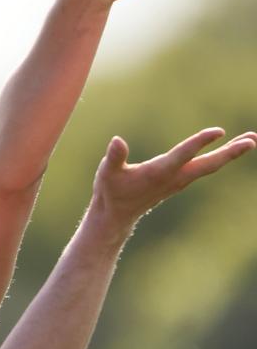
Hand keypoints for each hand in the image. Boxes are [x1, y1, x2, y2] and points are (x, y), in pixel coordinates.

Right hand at [90, 127, 256, 237]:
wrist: (115, 216)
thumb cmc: (111, 193)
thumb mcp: (107, 173)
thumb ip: (114, 157)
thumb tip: (117, 141)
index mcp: (159, 173)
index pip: (184, 155)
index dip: (200, 142)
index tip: (219, 131)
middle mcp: (174, 178)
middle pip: (209, 164)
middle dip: (230, 152)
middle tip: (253, 140)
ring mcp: (179, 181)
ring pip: (210, 166)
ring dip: (230, 153)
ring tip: (250, 140)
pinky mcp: (178, 182)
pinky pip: (204, 168)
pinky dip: (218, 158)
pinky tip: (225, 152)